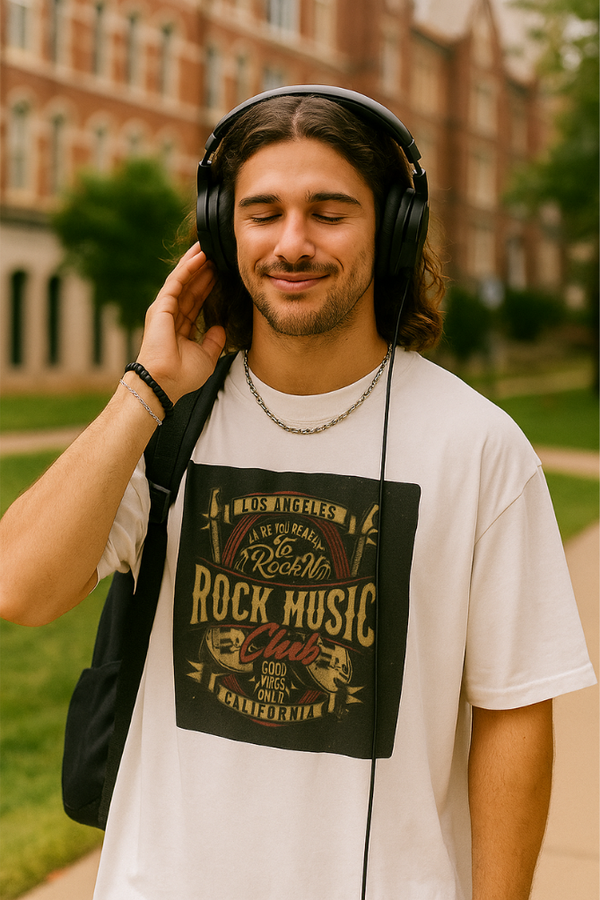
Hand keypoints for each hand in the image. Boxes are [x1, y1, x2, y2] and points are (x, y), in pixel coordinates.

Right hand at [136, 243, 226, 402]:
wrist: (165, 382)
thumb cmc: (182, 375)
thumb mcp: (206, 357)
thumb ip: (214, 341)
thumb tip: (220, 327)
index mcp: (181, 327)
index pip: (196, 300)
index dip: (208, 285)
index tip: (221, 271)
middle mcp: (171, 315)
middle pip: (190, 286)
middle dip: (203, 269)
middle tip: (217, 252)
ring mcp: (164, 309)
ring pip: (183, 279)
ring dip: (196, 262)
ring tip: (209, 246)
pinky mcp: (161, 306)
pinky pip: (177, 282)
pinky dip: (188, 268)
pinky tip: (200, 256)